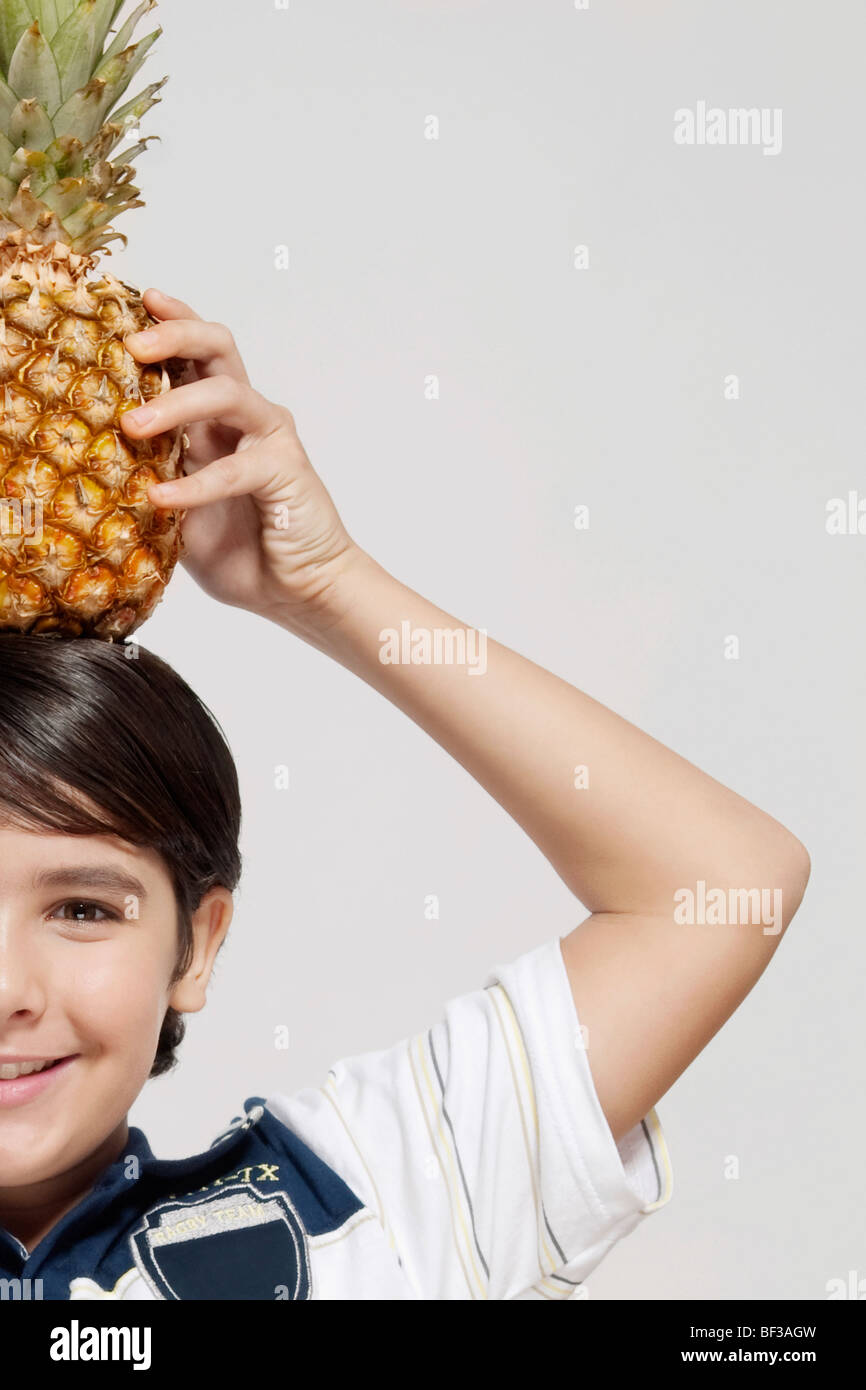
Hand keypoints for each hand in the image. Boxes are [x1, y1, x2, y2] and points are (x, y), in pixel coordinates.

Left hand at [120, 289, 361, 634]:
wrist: (300, 590)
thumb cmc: (246, 549)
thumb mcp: (181, 509)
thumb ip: (155, 477)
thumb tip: (98, 460)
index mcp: (220, 419)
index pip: (196, 355)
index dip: (170, 322)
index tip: (138, 300)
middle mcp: (247, 417)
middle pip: (218, 348)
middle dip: (174, 336)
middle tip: (133, 346)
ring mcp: (270, 439)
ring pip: (227, 393)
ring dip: (176, 403)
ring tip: (132, 426)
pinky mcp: (285, 471)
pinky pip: (235, 468)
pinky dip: (194, 484)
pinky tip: (162, 499)